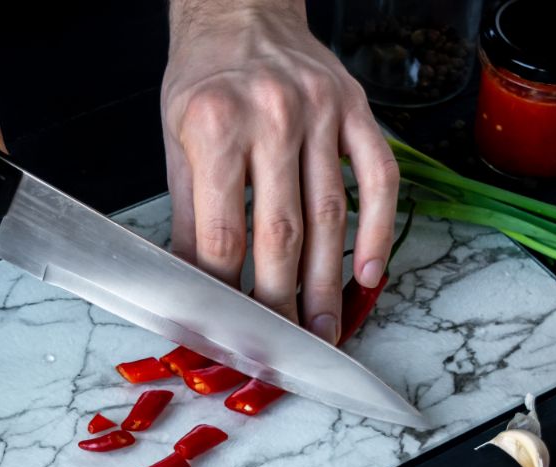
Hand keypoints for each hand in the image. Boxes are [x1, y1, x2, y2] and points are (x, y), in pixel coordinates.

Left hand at [161, 0, 399, 343]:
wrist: (241, 10)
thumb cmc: (205, 80)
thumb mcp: (176, 141)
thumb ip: (188, 215)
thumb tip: (192, 287)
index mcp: (213, 124)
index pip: (221, 232)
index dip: (224, 290)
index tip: (229, 327)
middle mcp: (269, 115)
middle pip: (280, 232)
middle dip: (282, 301)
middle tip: (285, 345)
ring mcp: (321, 110)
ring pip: (330, 214)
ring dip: (328, 282)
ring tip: (325, 328)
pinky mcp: (357, 109)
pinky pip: (379, 178)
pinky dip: (378, 231)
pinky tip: (369, 273)